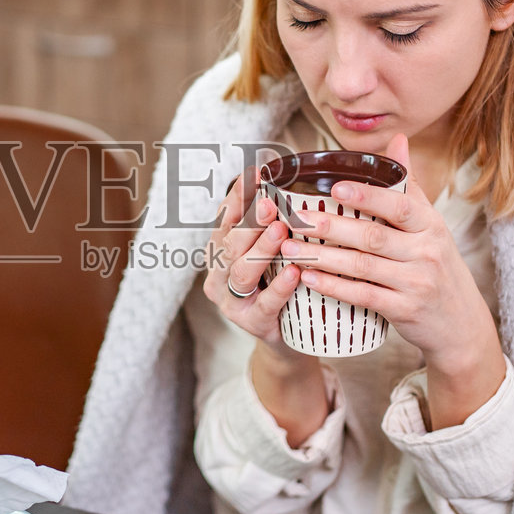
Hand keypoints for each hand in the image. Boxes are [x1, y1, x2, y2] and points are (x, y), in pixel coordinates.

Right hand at [201, 167, 301, 354]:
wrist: (289, 339)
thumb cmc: (280, 287)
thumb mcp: (270, 253)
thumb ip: (269, 224)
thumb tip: (279, 181)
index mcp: (220, 253)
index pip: (225, 219)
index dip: (238, 196)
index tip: (255, 175)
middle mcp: (219, 276)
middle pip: (230, 244)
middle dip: (250, 221)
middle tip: (270, 203)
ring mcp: (232, 302)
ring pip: (241, 271)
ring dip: (261, 248)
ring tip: (281, 231)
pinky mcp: (252, 324)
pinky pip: (265, 303)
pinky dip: (279, 286)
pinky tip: (294, 271)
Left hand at [280, 133, 505, 428]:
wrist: (461, 324)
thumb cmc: (437, 266)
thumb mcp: (431, 226)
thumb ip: (409, 186)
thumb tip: (398, 139)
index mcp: (431, 225)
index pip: (399, 205)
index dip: (368, 195)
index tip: (335, 186)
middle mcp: (426, 252)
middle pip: (373, 236)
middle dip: (332, 226)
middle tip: (296, 218)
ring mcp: (416, 283)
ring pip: (362, 266)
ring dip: (322, 257)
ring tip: (289, 248)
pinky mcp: (405, 310)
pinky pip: (363, 296)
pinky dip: (333, 287)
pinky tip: (308, 278)